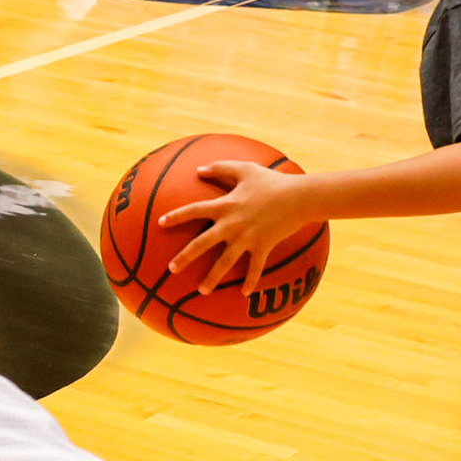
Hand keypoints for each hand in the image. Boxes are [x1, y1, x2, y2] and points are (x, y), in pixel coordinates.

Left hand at [159, 156, 312, 289]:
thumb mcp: (245, 169)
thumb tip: (199, 169)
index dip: (176, 216)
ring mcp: (247, 238)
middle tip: (171, 269)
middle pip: (202, 243)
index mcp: (225, 205)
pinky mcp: (263, 246)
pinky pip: (255, 268)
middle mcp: (231, 224)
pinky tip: (244, 293)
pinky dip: (250, 281)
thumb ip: (221, 167)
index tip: (161, 223)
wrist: (299, 197)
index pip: (193, 210)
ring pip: (225, 262)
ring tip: (201, 291)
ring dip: (212, 278)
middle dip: (185, 257)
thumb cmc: (272, 181)